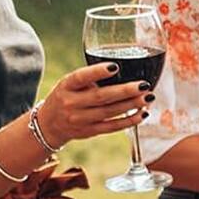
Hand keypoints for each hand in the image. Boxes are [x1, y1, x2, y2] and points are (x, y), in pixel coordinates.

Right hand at [36, 62, 157, 146]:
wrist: (49, 124)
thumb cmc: (67, 96)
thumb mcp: (70, 84)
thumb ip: (90, 78)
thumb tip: (125, 69)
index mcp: (66, 86)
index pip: (80, 77)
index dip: (97, 72)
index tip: (115, 66)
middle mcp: (71, 103)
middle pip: (101, 97)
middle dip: (125, 91)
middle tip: (144, 85)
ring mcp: (80, 119)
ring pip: (109, 112)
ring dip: (131, 105)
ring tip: (148, 97)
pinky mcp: (89, 131)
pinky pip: (112, 127)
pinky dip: (129, 121)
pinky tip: (142, 114)